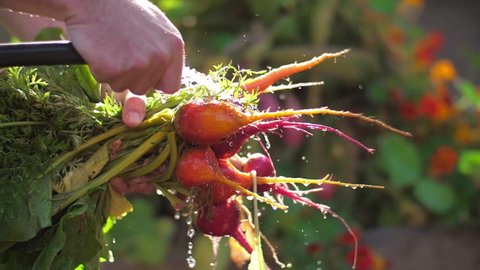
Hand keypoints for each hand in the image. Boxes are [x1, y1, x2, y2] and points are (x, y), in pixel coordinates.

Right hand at [65, 0, 183, 126]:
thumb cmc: (121, 13)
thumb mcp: (152, 29)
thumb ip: (160, 58)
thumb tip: (151, 102)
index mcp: (174, 46)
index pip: (171, 86)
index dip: (154, 82)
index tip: (142, 71)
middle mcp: (160, 56)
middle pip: (144, 88)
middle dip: (130, 76)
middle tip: (120, 48)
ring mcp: (138, 64)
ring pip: (124, 87)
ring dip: (114, 72)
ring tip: (111, 45)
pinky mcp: (114, 67)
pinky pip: (105, 80)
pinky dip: (98, 67)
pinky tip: (99, 47)